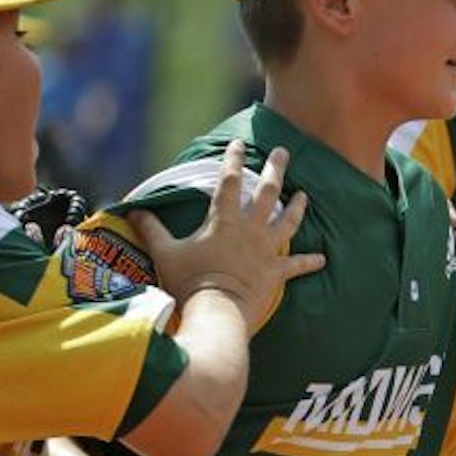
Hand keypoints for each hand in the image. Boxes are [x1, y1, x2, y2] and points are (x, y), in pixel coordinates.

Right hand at [132, 142, 325, 327]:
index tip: (238, 144)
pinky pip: (297, 265)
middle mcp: (250, 229)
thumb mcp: (165, 253)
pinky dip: (310, 261)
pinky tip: (322, 259)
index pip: (228, 181)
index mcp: (224, 220)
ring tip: (303, 195)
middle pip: (267, 192)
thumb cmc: (189, 282)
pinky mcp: (277, 273)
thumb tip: (133, 211)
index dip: (233, 160)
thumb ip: (151, 230)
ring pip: (288, 221)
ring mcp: (266, 250)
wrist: (217, 311)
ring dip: (297, 206)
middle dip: (275, 169)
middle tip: (283, 152)